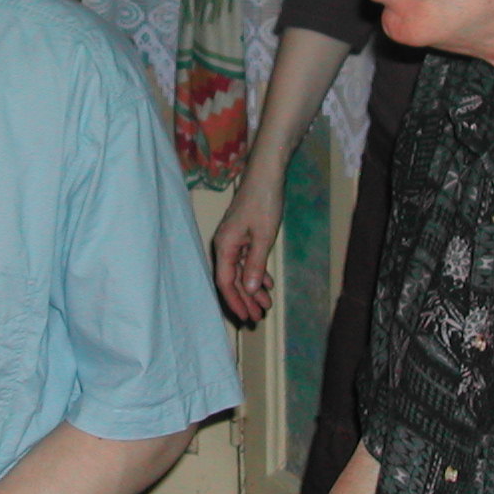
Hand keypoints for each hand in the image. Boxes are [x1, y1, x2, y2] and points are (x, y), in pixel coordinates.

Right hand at [212, 175, 281, 324]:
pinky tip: (267, 283)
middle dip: (245, 299)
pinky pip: (246, 259)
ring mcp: (234, 239)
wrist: (266, 175)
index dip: (235, 301)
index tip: (245, 317)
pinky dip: (256, 272)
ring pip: (240, 271)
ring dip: (253, 288)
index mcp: (225, 246)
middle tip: (258, 317)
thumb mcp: (263, 237)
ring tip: (266, 304)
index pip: (226, 282)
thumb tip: (250, 290)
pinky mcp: (243, 234)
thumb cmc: (264, 203)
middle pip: (232, 279)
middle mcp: (225, 245)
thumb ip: (255, 264)